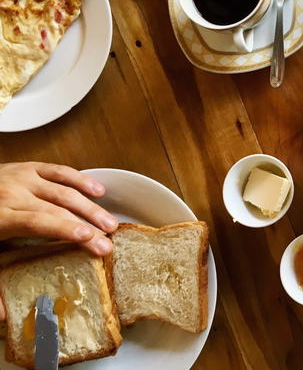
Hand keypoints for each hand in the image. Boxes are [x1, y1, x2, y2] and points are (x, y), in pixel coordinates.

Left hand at [0, 162, 118, 320]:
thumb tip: (4, 316)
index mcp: (1, 217)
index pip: (39, 222)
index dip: (64, 229)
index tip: (88, 237)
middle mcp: (15, 194)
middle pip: (58, 210)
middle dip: (87, 226)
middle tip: (108, 243)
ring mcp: (24, 178)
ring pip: (64, 191)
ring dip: (90, 207)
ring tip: (110, 223)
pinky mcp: (30, 167)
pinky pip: (60, 170)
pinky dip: (81, 180)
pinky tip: (98, 191)